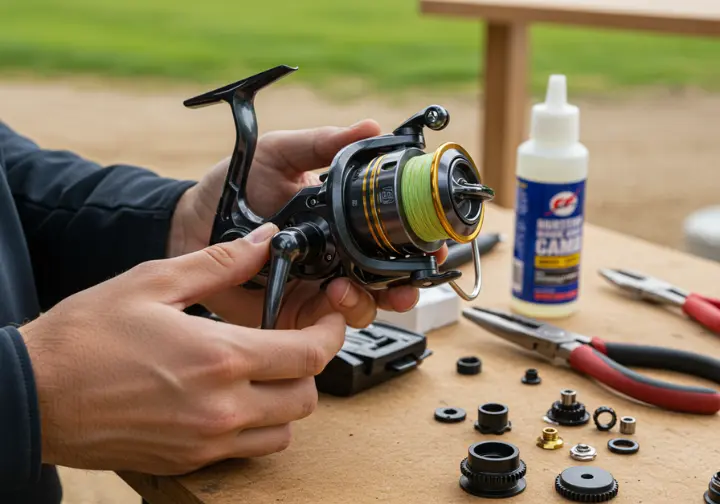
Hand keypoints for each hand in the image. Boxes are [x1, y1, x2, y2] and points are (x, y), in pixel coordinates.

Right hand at [19, 226, 344, 474]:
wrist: (34, 394)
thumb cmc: (86, 337)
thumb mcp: (154, 282)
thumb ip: (220, 264)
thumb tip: (264, 243)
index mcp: (220, 357)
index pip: (309, 353)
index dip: (330, 331)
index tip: (328, 316)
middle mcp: (222, 407)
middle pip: (307, 395)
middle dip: (311, 363)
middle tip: (294, 338)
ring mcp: (207, 440)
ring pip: (286, 429)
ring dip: (289, 397)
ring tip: (266, 369)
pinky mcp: (190, 459)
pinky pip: (251, 450)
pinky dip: (260, 425)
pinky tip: (236, 398)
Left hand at [170, 120, 446, 328]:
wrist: (191, 223)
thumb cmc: (235, 187)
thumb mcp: (281, 155)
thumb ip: (323, 145)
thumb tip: (369, 127)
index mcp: (341, 223)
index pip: (389, 239)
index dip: (415, 247)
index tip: (429, 249)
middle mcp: (336, 258)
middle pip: (387, 281)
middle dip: (404, 288)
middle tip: (404, 284)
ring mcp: (316, 288)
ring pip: (362, 308)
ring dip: (367, 303)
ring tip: (346, 288)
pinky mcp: (293, 314)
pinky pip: (324, 327)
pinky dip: (334, 320)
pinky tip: (328, 301)